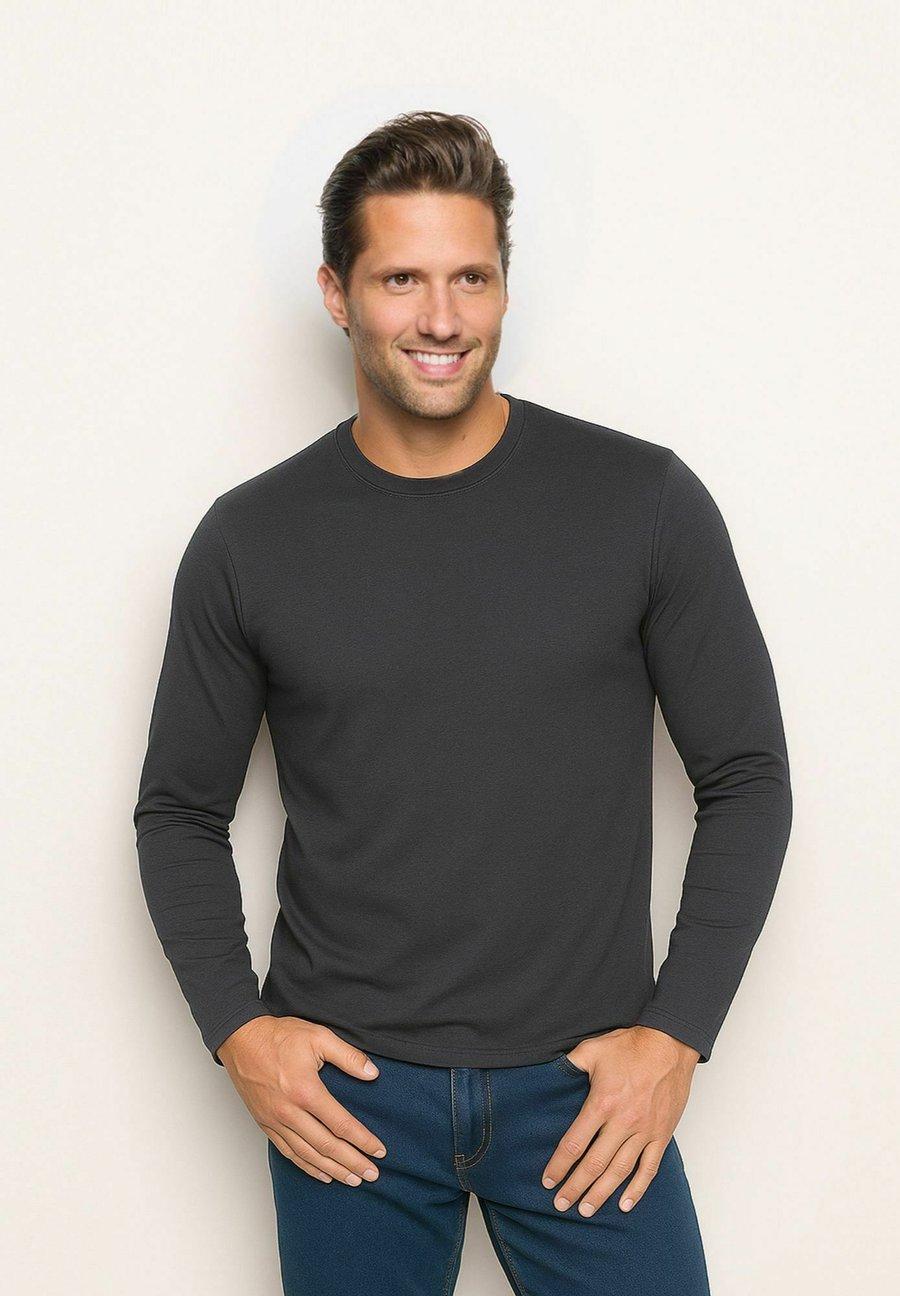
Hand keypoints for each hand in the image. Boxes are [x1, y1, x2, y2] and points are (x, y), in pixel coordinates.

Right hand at [217, 1015, 387, 1184]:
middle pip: (326, 1146)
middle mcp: (289, 1111)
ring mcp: (275, 1121)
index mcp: (305, 1090)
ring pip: (308, 1154)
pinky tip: (322, 1173)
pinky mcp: (265, 1124)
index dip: (362, 1140)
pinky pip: (288, 1152)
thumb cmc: (279, 1036)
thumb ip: (348, 1056)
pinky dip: (307, 1166)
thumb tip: (372, 1074)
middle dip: (352, 1162)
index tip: (379, 1151)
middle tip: (372, 1174)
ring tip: (353, 1180)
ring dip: (333, 1170)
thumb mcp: (319, 1036)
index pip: (341, 1124)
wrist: (241, 1039)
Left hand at [541, 1025, 699, 1215]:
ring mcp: (644, 1131)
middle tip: (561, 1204)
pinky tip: (625, 1204)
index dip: (559, 1165)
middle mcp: (622, 1122)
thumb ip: (569, 1064)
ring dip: (601, 1193)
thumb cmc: (631, 1046)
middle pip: (594, 1164)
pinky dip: (637, 1188)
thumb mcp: (592, 1050)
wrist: (670, 1045)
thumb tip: (549, 1072)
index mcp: (602, 1103)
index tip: (548, 1180)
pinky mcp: (662, 1134)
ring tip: (586, 1210)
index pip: (574, 1143)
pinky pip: (649, 1168)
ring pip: (620, 1171)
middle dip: (575, 1187)